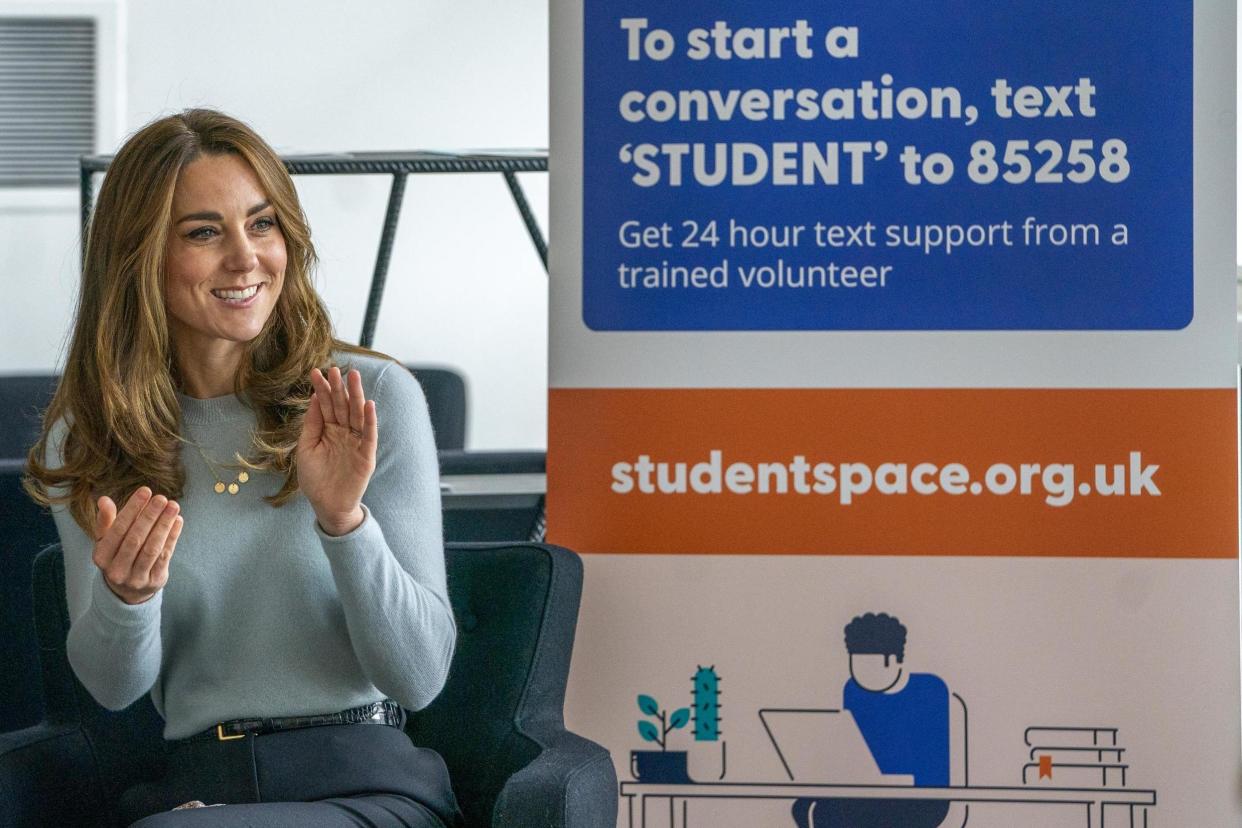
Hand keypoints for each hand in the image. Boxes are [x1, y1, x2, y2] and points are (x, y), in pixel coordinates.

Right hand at [93, 486, 182, 605]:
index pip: (117, 530)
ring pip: (152, 549)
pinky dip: (172, 537)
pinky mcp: (154, 581)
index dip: (131, 510)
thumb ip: (106, 521)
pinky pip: (165, 556)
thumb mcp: (106, 541)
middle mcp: (116, 570)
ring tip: (173, 506)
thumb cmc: (117, 556)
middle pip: (135, 540)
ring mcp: (136, 578)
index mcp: (102, 557)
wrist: (127, 591)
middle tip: (162, 498)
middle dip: (149, 516)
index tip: (145, 491)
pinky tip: (178, 520)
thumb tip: (104, 499)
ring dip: (164, 525)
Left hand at [298, 366, 377, 534]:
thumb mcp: (306, 449)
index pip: (326, 405)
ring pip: (357, 414)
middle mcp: (344, 432)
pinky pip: (369, 435)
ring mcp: (356, 442)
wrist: (327, 505)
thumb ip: (312, 425)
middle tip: (335, 369)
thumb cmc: (315, 479)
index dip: (321, 390)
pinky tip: (369, 405)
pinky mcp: (366, 455)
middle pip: (342, 405)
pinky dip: (370, 420)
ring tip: (354, 377)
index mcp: (328, 430)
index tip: (315, 373)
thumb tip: (313, 400)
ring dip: (356, 396)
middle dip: (339, 388)